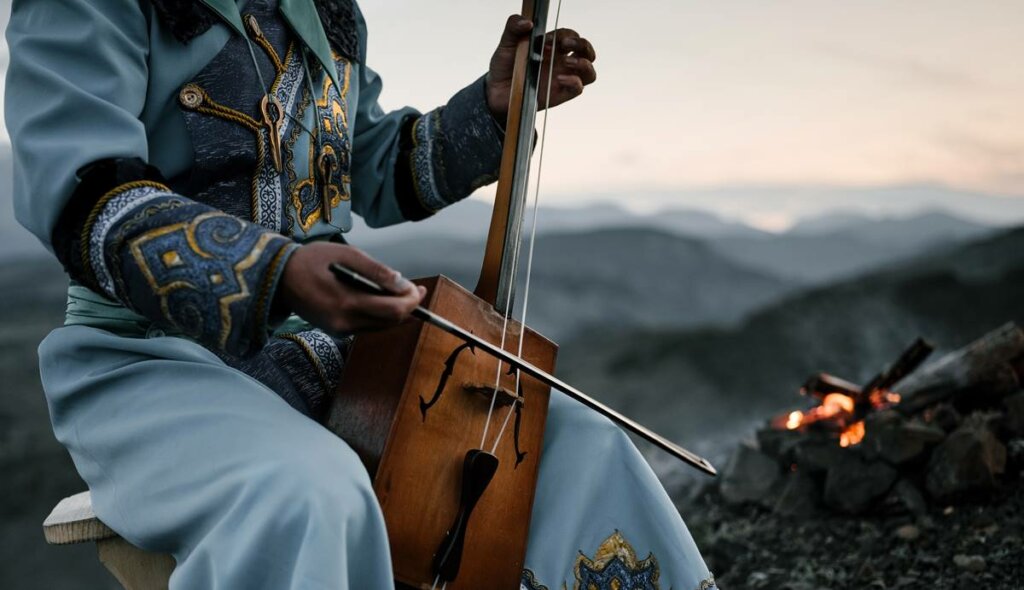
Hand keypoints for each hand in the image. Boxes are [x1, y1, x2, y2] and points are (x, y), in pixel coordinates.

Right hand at [276, 242, 425, 333]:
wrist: (277, 277)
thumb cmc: (311, 260)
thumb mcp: (346, 255)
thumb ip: (376, 271)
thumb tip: (402, 283)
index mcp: (347, 303)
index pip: (393, 311)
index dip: (412, 301)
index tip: (419, 288)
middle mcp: (344, 323)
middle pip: (390, 322)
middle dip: (407, 306)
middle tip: (414, 289)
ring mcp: (339, 330)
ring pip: (380, 326)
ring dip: (394, 311)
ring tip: (398, 291)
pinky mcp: (336, 331)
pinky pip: (367, 325)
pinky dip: (378, 313)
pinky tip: (378, 298)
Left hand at [486, 14, 597, 120]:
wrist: (496, 91)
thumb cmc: (504, 67)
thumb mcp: (506, 43)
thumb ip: (513, 27)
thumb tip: (527, 22)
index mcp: (552, 47)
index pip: (570, 36)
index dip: (564, 34)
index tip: (547, 39)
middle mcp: (560, 62)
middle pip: (586, 51)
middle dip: (581, 44)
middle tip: (565, 44)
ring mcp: (562, 78)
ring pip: (589, 71)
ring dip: (583, 64)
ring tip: (566, 62)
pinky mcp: (560, 94)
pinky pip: (578, 88)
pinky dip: (574, 82)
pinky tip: (559, 79)